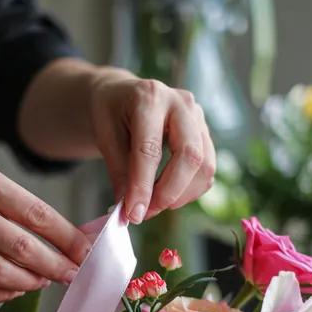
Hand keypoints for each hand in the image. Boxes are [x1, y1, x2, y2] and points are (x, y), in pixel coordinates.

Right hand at [0, 162, 91, 301]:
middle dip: (55, 265)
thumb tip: (63, 238)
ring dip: (30, 281)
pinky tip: (15, 289)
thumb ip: (14, 206)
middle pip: (21, 246)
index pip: (35, 213)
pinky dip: (2, 294)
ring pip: (0, 271)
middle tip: (72, 275)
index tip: (86, 251)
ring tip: (43, 281)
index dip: (66, 237)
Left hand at [88, 70, 215, 223]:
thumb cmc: (111, 114)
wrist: (122, 96)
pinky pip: (207, 171)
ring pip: (205, 167)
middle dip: (168, 193)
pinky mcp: (205, 133)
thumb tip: (131, 212)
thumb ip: (120, 173)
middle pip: (190, 157)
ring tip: (152, 205)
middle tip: (145, 213)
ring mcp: (199, 117)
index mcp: (150, 98)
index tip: (133, 214)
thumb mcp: (104, 137)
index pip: (150, 149)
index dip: (143, 186)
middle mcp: (181, 103)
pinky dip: (189, 190)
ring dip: (181, 195)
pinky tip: (166, 194)